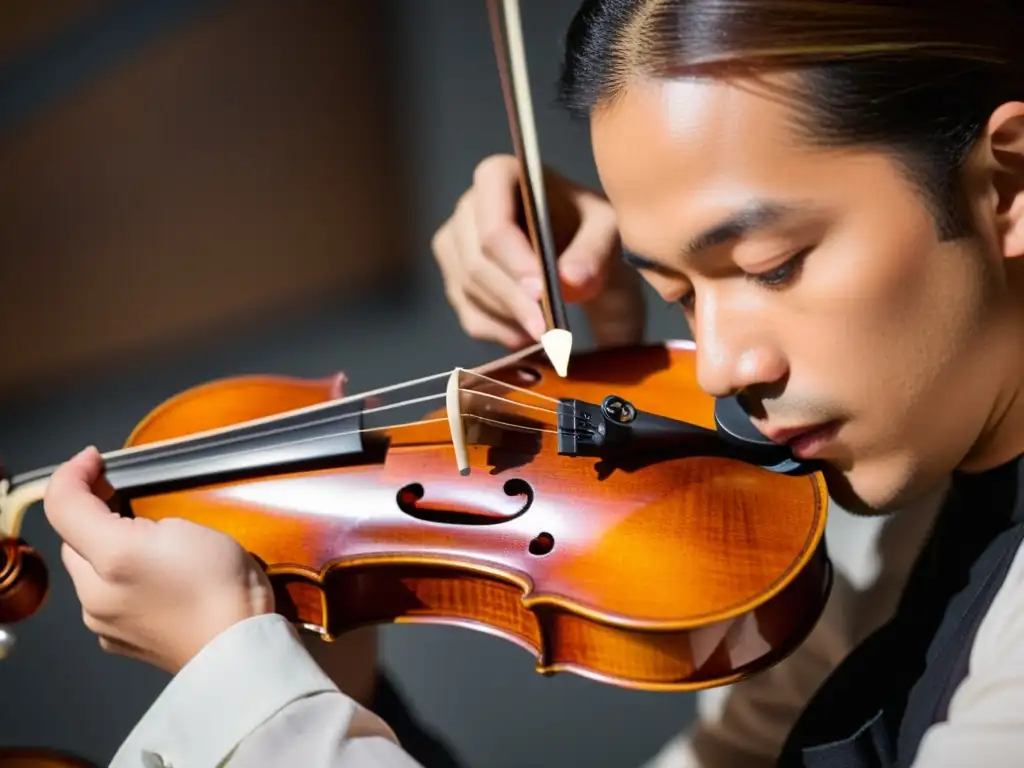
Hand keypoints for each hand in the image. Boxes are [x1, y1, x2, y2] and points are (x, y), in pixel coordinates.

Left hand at [43, 447, 274, 674]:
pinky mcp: (120, 642)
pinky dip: (121, 581)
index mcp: (108, 559)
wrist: (238, 647)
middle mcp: (93, 595)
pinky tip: (155, 580)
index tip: (95, 458)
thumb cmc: (220, 583)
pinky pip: (108, 599)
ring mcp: (105, 624)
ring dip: (107, 551)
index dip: (74, 472)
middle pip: (76, 540)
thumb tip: (108, 506)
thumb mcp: (181, 527)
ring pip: (91, 571)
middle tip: (131, 501)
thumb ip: (130, 514)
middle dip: (95, 516)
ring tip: (152, 545)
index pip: (63, 504)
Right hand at [432, 154, 644, 349]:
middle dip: (513, 300)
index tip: (541, 292)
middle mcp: (468, 207)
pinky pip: (470, 315)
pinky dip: (501, 333)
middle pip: (476, 262)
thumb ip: (594, 251)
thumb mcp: (607, 230)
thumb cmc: (590, 228)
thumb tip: (572, 281)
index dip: (513, 260)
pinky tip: (532, 335)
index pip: (493, 224)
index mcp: (499, 176)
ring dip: (510, 319)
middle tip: (549, 329)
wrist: (582, 249)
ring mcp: (454, 245)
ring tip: (549, 333)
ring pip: (469, 292)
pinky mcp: (456, 281)